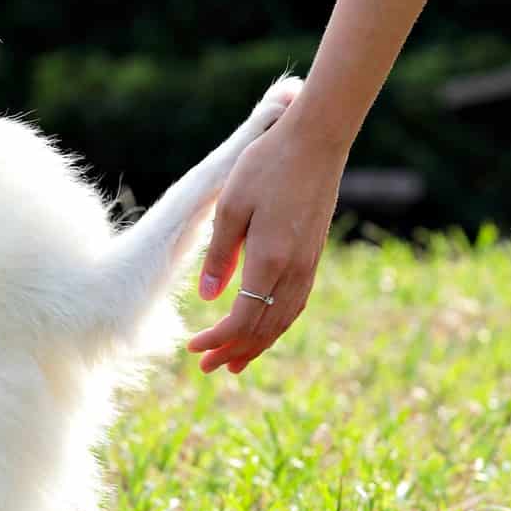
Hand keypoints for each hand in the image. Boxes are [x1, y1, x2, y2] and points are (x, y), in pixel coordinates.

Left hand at [187, 112, 345, 373]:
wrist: (316, 141)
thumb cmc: (267, 166)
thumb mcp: (231, 206)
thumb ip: (219, 255)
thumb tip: (209, 299)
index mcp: (269, 261)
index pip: (242, 321)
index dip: (217, 340)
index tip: (193, 349)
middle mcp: (293, 271)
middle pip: (263, 330)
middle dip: (233, 352)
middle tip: (208, 368)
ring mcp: (308, 266)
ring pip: (283, 322)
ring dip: (257, 345)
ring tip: (236, 361)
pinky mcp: (314, 256)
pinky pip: (295, 305)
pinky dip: (276, 325)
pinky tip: (265, 328)